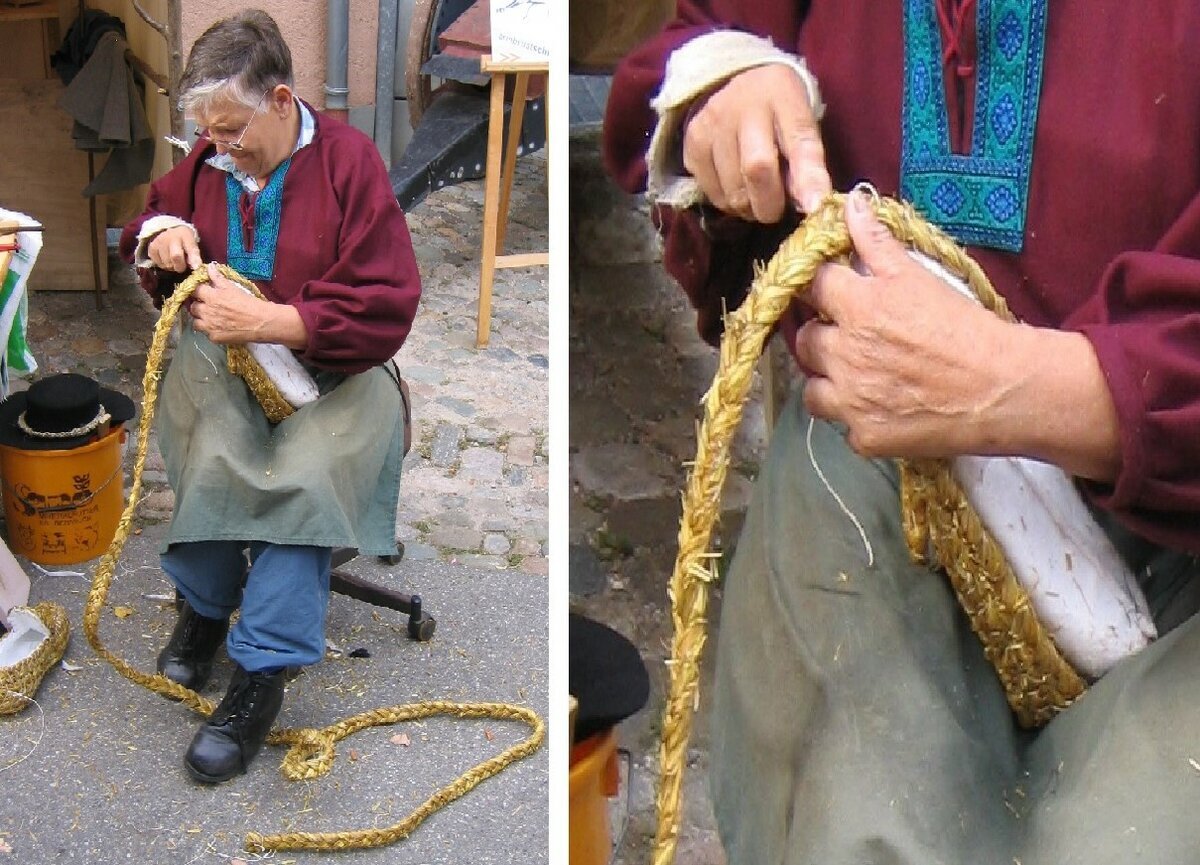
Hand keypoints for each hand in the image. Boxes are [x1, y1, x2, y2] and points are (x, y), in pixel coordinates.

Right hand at [146, 225, 201, 271]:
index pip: (190, 248)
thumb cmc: (184, 241)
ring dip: (172, 267)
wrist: (169, 232)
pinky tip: (166, 259)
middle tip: (182, 265)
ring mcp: (159, 242)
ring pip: (167, 264)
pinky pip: (159, 264)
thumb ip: (195, 255)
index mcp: (184, 235)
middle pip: (175, 257)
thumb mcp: (193, 244)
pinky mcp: (151, 249)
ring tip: (174, 260)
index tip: (196, 267)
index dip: (193, 259)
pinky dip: (164, 265)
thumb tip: (196, 267)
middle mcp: (170, 237)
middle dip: (180, 266)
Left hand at [189, 263, 306, 348]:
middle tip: (207, 305)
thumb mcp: (233, 287)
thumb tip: (209, 267)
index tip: (202, 291)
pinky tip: (219, 327)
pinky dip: (210, 329)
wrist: (261, 322)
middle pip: (193, 307)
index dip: (198, 290)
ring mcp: (209, 326)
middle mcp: (206, 311)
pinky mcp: (214, 337)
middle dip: (198, 304)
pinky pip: (206, 333)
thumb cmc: (249, 302)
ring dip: (201, 318)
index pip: (194, 290)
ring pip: (196, 321)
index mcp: (210, 296)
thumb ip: (217, 277)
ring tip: (211, 317)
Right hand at [682, 64, 830, 221]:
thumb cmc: (779, 111)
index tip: (815, 207)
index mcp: (782, 97)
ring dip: (748, 207)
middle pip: (756, 170)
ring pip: (731, 190)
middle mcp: (742, 106)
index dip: (808, 179)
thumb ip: (808, 164)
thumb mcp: (802, 125)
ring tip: (755, 194)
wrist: (738, 83)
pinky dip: (727, 202)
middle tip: (775, 209)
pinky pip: (711, 193)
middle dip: (770, 204)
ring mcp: (711, 124)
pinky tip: (735, 187)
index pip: (799, 143)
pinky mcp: (691, 143)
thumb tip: (811, 205)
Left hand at [793, 190, 1017, 458]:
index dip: (821, 287)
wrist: (1004, 389)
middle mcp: (845, 354)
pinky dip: (859, 418)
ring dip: (829, 380)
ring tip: (862, 375)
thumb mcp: (920, 276)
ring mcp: (851, 400)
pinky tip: (885, 408)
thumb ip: (877, 242)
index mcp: (858, 307)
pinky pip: (843, 426)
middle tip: (852, 338)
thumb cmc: (967, 327)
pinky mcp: (865, 436)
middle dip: (823, 335)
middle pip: (805, 340)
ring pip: (812, 389)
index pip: (811, 285)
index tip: (833, 293)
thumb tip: (850, 204)